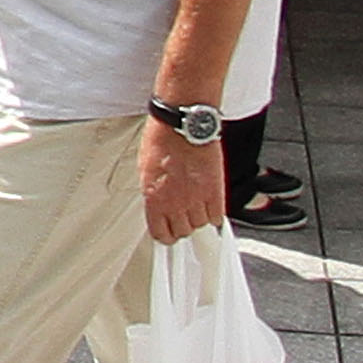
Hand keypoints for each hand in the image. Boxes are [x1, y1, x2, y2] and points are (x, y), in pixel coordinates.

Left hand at [142, 114, 227, 245]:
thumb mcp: (145, 170)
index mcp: (154, 199)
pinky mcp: (215, 192)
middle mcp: (175, 203)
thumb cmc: (161, 141)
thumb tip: (157, 204)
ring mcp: (197, 199)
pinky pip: (217, 216)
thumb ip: (153, 193)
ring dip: (198, 218)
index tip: (168, 233)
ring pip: (200, 225)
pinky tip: (209, 205)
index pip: (160, 234)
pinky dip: (214, 214)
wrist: (183, 127)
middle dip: (181, 225)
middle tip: (182, 215)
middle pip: (183, 232)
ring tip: (195, 205)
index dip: (165, 235)